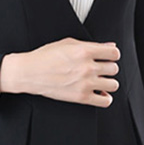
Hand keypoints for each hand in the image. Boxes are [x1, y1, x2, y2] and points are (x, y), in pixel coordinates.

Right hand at [1, 37, 120, 106]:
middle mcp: (87, 67)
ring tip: (99, 80)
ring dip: (108, 82)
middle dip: (108, 67)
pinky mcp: (81, 97)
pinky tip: (99, 92)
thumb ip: (92, 45)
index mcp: (84, 51)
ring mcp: (85, 83)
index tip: (108, 57)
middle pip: (114, 68)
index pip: (114, 53)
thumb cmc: (45, 56)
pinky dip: (105, 97)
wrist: (30, 72)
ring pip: (113, 84)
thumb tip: (109, 47)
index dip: (112, 55)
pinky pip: (106, 101)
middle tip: (99, 68)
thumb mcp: (68, 43)